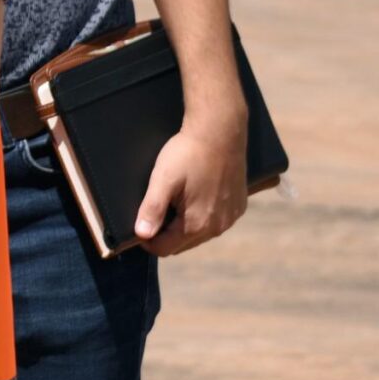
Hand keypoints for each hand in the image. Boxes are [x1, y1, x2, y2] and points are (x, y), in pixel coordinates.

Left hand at [133, 104, 249, 254]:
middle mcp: (217, 227)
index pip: (164, 248)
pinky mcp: (239, 206)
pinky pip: (216, 221)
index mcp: (197, 224)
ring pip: (199, 233)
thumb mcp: (163, 179)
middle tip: (155, 209)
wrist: (221, 131)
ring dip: (184, 225)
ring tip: (174, 200)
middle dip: (165, 233)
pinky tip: (196, 195)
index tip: (139, 224)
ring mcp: (231, 218)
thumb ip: (152, 209)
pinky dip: (203, 215)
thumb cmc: (188, 153)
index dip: (147, 240)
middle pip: (182, 244)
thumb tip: (141, 235)